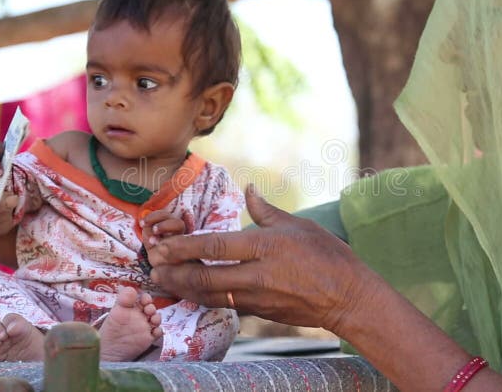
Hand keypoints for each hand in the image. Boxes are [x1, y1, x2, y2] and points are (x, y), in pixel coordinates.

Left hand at [147, 185, 372, 332]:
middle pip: (205, 277)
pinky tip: (192, 293)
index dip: (184, 248)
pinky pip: (225, 304)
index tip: (163, 247)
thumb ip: (266, 211)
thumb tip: (248, 189)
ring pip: (210, 295)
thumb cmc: (327, 256)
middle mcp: (257, 275)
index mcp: (264, 247)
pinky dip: (204, 299)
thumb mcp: (298, 225)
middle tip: (153, 268)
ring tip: (164, 281)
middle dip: (175, 273)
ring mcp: (257, 298)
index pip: (215, 246)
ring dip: (183, 289)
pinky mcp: (260, 312)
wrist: (348, 297)